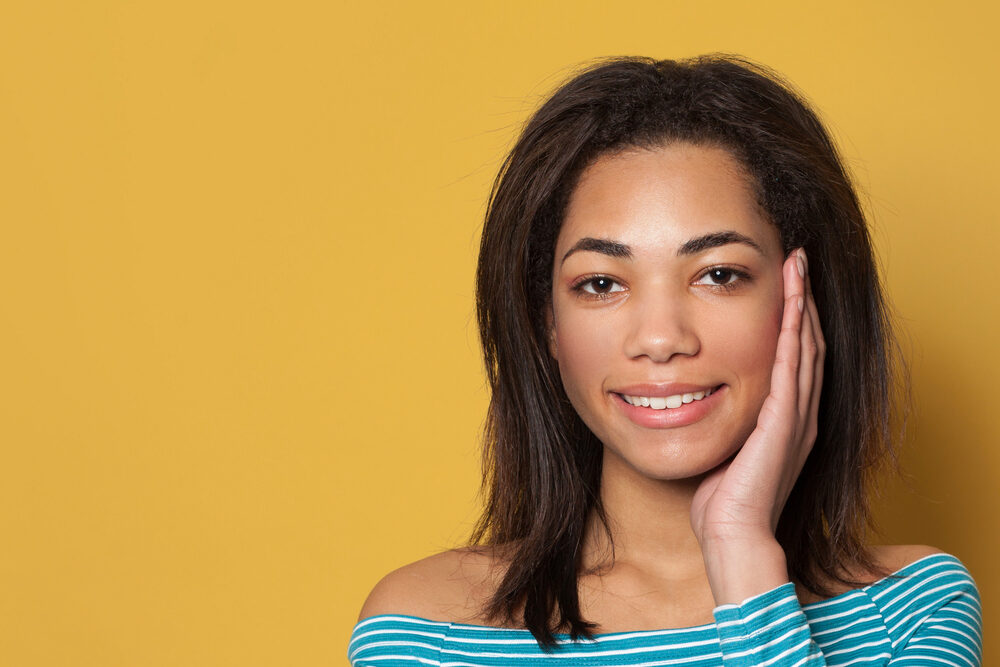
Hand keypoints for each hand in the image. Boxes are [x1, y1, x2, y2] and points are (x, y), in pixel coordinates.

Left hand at [689, 248, 824, 597]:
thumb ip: (723, 419)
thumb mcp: (724, 446)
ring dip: (803, 304)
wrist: (732, 534)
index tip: (784, 281)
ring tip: (798, 266)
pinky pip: (793, 369)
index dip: (793, 316)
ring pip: (807, 347)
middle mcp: (800, 413)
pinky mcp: (785, 423)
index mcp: (787, 418)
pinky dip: (794, 333)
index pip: (796, 355)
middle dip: (802, 298)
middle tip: (797, 258)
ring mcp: (797, 417)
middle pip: (809, 342)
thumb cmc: (720, 497)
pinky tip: (792, 304)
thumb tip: (693, 396)